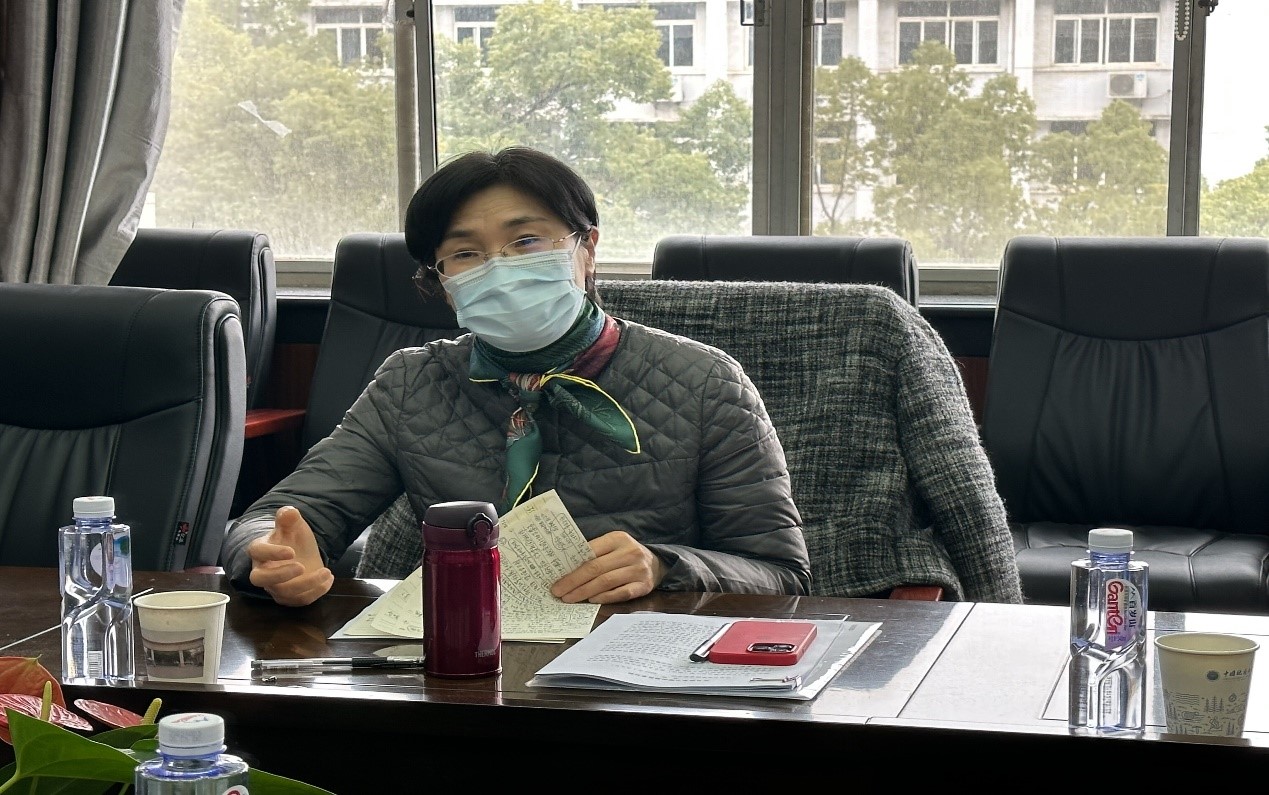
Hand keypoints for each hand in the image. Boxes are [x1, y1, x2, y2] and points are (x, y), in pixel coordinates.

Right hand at [247, 506, 333, 606]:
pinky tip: (328, 579)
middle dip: (280, 575)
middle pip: (260, 579)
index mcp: (260, 550)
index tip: (291, 551)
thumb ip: (289, 517)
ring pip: (283, 593)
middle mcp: (263, 571)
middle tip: (302, 566)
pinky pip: (299, 600)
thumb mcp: (293, 525)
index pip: (257, 552)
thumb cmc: (292, 538)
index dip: (272, 553)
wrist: (302, 554)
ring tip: (326, 572)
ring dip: (307, 584)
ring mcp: (274, 586)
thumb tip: (289, 512)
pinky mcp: (288, 597)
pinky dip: (316, 592)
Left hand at [549, 530, 664, 603]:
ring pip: (606, 582)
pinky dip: (605, 598)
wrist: (656, 564)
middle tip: (559, 593)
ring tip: (570, 599)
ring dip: (585, 592)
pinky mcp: (644, 585)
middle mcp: (630, 552)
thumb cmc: (625, 556)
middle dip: (574, 582)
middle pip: (596, 569)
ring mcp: (638, 569)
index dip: (572, 568)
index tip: (557, 579)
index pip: (590, 553)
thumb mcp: (612, 546)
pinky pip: (621, 593)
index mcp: (618, 538)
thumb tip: (565, 569)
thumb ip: (594, 553)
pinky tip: (592, 601)